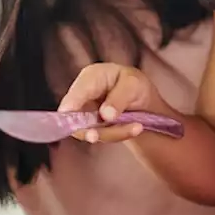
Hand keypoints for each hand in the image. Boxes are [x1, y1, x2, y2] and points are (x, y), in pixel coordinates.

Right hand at [57, 63, 174, 142]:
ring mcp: (86, 113)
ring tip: (137, 128)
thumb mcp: (132, 85)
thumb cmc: (134, 84)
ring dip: (113, 133)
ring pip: (90, 131)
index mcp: (89, 78)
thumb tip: (104, 116)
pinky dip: (118, 135)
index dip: (71, 112)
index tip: (77, 125)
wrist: (143, 99)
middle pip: (77, 119)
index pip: (74, 97)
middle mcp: (83, 97)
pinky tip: (135, 128)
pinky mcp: (93, 127)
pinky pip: (102, 136)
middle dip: (97, 129)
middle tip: (115, 134)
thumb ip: (118, 99)